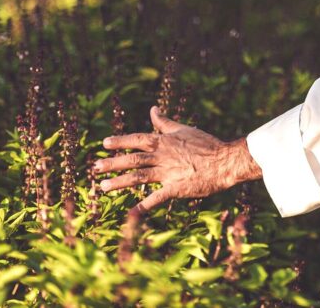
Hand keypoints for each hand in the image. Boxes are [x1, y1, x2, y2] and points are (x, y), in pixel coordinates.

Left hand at [94, 107, 261, 216]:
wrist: (224, 162)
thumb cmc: (206, 144)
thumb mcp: (184, 129)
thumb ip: (165, 122)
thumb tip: (153, 109)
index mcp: (164, 141)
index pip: (137, 139)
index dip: (120, 141)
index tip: (104, 144)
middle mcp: (162, 156)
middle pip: (132, 159)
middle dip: (112, 163)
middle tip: (95, 168)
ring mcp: (168, 172)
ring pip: (138, 177)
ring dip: (119, 183)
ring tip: (103, 187)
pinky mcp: (175, 188)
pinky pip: (156, 197)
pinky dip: (144, 205)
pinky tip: (132, 211)